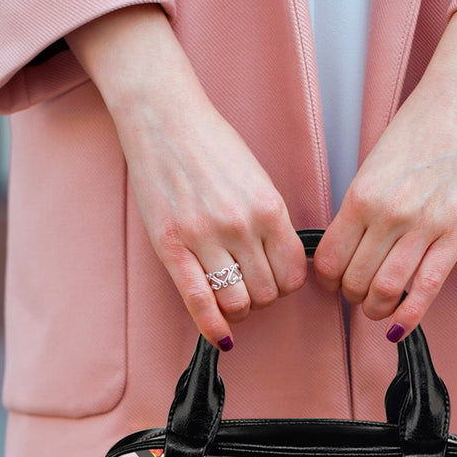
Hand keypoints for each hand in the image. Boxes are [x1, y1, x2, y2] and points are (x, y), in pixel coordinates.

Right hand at [67, 5, 305, 350]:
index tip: (274, 279)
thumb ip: (270, 221)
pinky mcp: (172, 247)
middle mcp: (241, 226)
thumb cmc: (212, 145)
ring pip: (238, 303)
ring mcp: (205, 238)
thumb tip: (281, 265)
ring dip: (239, 309)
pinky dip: (213, 327)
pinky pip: (199, 302)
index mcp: (269, 208)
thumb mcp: (257, 179)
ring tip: (230, 296)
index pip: (293, 274)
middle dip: (262, 297)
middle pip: (267, 293)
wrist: (163, 117)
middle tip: (249, 286)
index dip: (286, 285)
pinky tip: (221, 339)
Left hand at [313, 5, 456, 340]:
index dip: (326, 281)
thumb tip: (347, 252)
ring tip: (376, 307)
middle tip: (355, 295)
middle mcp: (389, 215)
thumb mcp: (373, 166)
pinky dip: (408, 316)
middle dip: (350, 297)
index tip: (332, 282)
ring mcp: (425, 227)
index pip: (329, 260)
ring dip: (375, 309)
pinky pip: (426, 289)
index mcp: (361, 196)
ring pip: (386, 291)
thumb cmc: (417, 129)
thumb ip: (359, 210)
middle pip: (355, 281)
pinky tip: (398, 327)